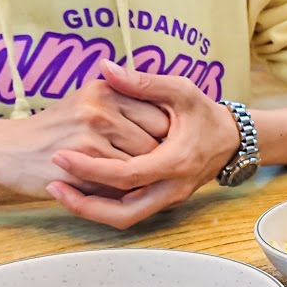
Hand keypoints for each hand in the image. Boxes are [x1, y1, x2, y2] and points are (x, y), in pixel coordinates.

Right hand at [0, 77, 169, 197]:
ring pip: (143, 161)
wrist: (6, 150)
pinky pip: (122, 180)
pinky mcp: (83, 158)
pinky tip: (114, 189)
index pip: (161, 113)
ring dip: (144, 177)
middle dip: (160, 158)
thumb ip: (124, 108)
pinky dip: (124, 190)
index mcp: (107, 88)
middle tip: (157, 170)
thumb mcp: (86, 104)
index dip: (169, 138)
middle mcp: (102, 104)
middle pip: (158, 138)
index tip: (168, 152)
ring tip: (135, 181)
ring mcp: (92, 130)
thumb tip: (170, 126)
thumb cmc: (54, 133)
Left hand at [46, 59, 239, 228]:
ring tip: (60, 191)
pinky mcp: (163, 200)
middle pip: (124, 213)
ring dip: (91, 210)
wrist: (232, 141)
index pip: (126, 175)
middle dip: (85, 205)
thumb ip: (142, 82)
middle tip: (54, 185)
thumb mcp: (180, 90)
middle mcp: (172, 188)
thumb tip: (106, 67)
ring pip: (126, 219)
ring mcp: (168, 198)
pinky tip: (80, 189)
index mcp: (175, 162)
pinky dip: (104, 205)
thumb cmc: (206, 114)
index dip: (90, 168)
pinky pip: (130, 211)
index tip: (60, 156)